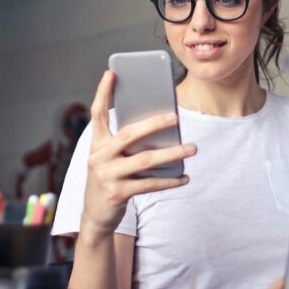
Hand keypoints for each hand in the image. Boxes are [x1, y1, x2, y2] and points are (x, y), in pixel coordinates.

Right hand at [80, 70, 193, 236]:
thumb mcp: (110, 158)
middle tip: (175, 117)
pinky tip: (184, 177)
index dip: (102, 92)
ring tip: (192, 148)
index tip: (111, 73)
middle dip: (154, 124)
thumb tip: (161, 128)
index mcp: (96, 143)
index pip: (97, 113)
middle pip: (129, 134)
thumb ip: (126, 144)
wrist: (95, 215)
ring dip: (172, 153)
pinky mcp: (117, 193)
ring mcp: (107, 175)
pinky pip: (150, 184)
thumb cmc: (109, 179)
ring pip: (145, 160)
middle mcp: (99, 156)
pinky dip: (169, 181)